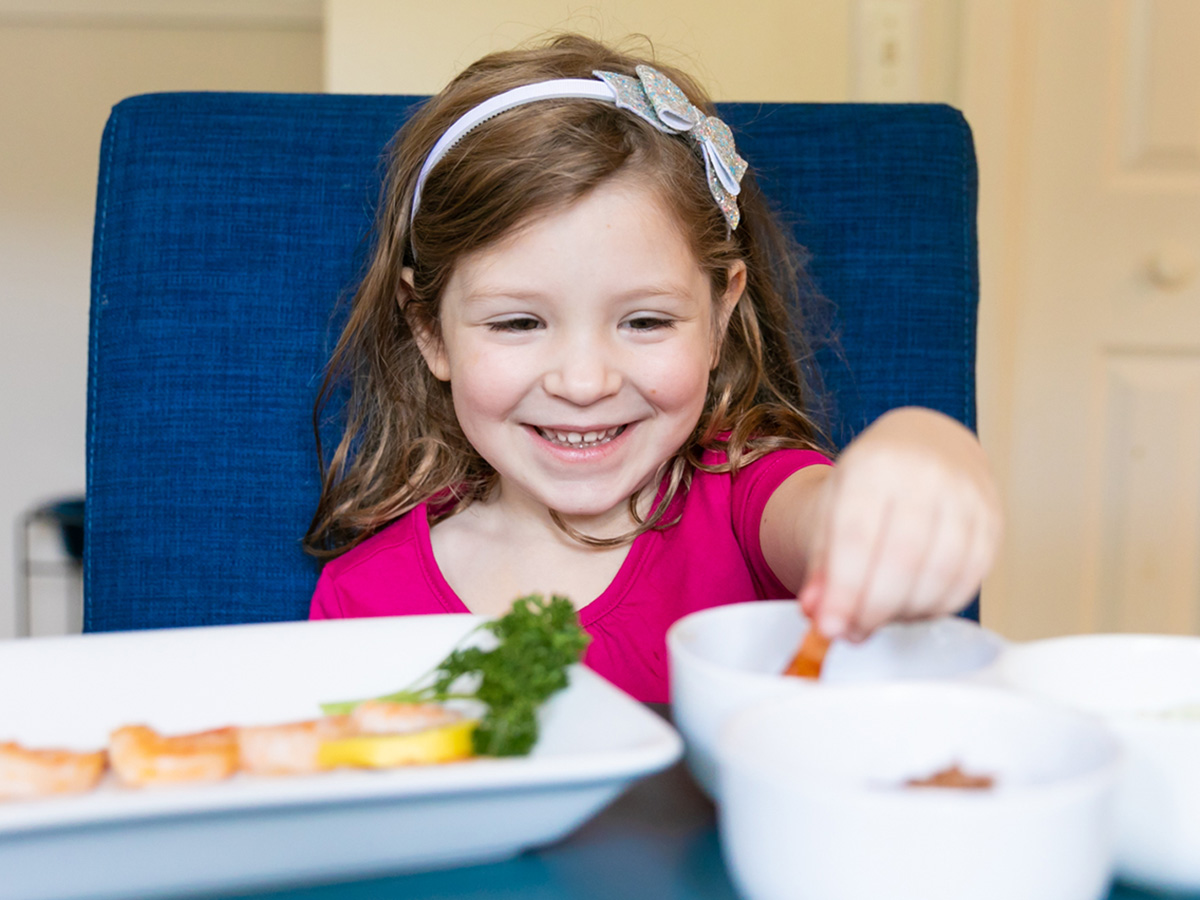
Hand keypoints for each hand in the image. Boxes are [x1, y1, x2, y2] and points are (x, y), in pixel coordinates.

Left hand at [799, 407, 1001, 641]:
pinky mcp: (993, 521)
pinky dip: (937, 605)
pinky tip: (912, 606)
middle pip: (902, 560)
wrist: (927, 445)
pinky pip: (969, 580)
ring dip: (905, 612)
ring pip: (939, 575)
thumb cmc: (874, 479)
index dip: (844, 590)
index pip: (858, 537)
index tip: (829, 627)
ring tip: (880, 616)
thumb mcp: (834, 506)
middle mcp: (927, 474)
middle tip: (852, 632)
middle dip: (873, 609)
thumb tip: (817, 612)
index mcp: (876, 465)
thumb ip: (823, 562)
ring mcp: (967, 496)